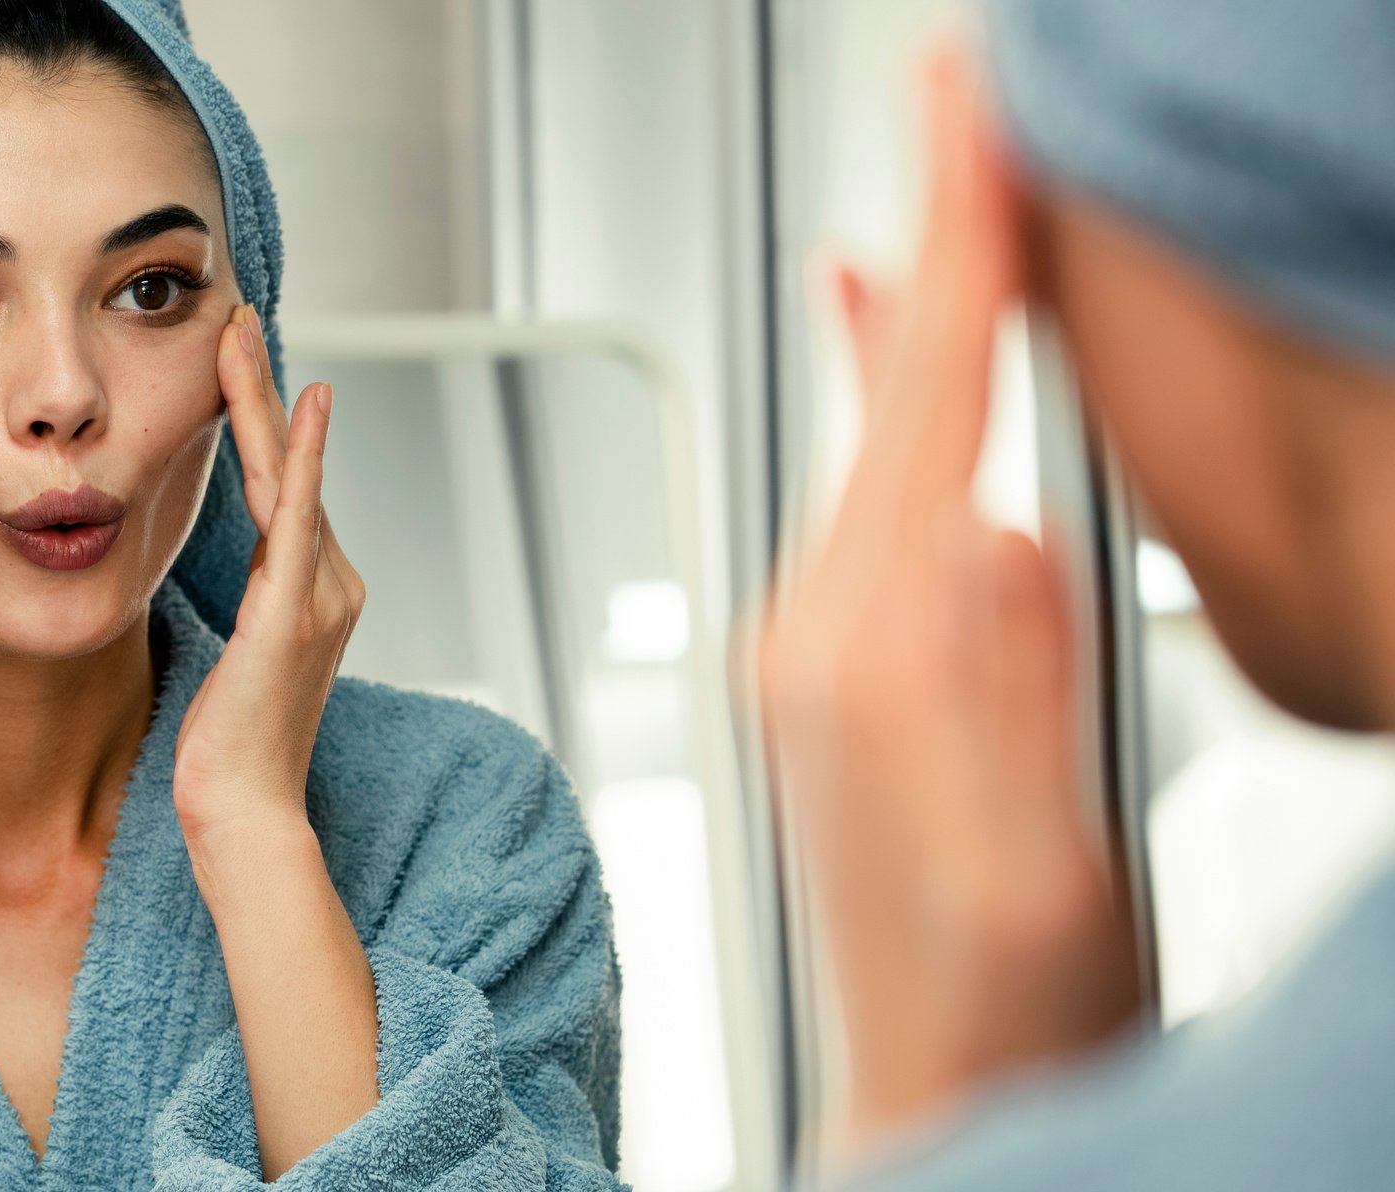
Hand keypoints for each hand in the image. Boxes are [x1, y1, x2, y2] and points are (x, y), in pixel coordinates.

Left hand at [172, 304, 365, 847]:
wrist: (244, 811)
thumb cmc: (230, 749)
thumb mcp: (237, 661)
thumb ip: (251, 608)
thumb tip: (240, 580)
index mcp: (315, 594)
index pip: (283, 490)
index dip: (261, 424)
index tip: (237, 363)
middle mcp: (332, 585)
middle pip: (288, 468)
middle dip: (261, 389)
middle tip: (236, 316)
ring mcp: (320, 597)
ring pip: (285, 477)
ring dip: (261, 400)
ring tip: (238, 334)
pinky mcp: (293, 612)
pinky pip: (296, 517)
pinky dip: (300, 456)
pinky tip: (303, 404)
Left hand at [757, 45, 1141, 1158]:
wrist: (937, 1088)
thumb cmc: (1001, 1010)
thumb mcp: (1035, 872)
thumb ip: (1001, 708)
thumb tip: (987, 543)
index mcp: (873, 655)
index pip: (924, 407)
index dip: (959, 252)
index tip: (965, 121)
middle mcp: (822, 634)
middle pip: (896, 394)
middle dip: (942, 242)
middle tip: (967, 105)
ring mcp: (820, 650)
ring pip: (884, 435)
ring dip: (928, 311)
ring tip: (962, 191)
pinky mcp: (838, 672)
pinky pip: (874, 496)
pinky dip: (905, 404)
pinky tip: (902, 363)